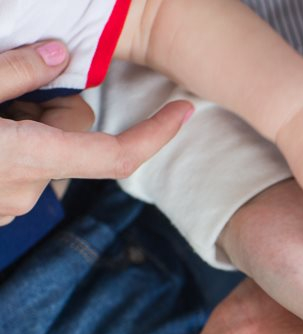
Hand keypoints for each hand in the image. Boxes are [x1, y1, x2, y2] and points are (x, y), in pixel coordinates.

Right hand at [0, 41, 193, 225]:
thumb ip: (17, 72)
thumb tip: (61, 55)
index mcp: (30, 159)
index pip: (117, 155)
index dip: (156, 133)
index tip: (183, 112)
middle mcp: (30, 192)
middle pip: (77, 139)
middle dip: (53, 112)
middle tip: (7, 99)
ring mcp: (11, 206)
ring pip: (50, 153)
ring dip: (28, 130)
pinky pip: (25, 168)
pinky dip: (13, 149)